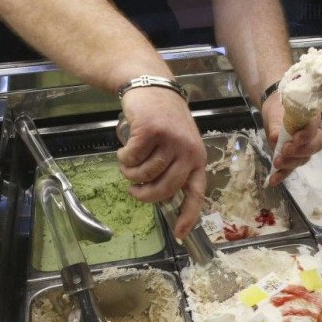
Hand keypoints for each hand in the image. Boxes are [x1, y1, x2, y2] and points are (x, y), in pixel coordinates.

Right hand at [116, 86, 206, 238]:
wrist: (152, 88)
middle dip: (145, 195)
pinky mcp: (152, 131)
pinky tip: (125, 149)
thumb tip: (164, 199)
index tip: (179, 233)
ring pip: (146, 174)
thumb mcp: (178, 146)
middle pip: (165, 188)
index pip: (196, 192)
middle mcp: (188, 151)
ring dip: (131, 173)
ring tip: (129, 164)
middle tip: (135, 191)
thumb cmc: (164, 121)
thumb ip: (174, 169)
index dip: (188, 215)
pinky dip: (124, 157)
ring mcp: (171, 140)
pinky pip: (132, 158)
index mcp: (197, 158)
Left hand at [262, 97, 321, 185]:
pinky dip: (282, 175)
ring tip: (276, 163)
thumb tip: (275, 137)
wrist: (274, 112)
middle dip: (300, 151)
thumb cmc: (279, 108)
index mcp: (312, 120)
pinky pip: (291, 169)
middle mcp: (313, 136)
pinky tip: (273, 180)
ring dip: (290, 163)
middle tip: (285, 151)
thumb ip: (277, 124)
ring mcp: (304, 149)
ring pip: (303, 159)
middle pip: (314, 147)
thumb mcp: (276, 112)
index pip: (315, 128)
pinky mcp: (293, 158)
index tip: (295, 139)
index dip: (307, 135)